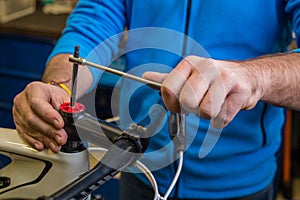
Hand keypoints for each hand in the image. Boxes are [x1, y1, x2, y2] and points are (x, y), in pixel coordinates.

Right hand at [12, 81, 69, 151]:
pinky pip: (24, 134)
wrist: (48, 97)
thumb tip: (72, 115)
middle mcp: (22, 100)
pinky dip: (34, 141)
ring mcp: (18, 112)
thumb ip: (67, 106)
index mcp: (34, 90)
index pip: (38, 103)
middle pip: (32, 118)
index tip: (60, 124)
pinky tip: (42, 145)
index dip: (49, 115)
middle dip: (49, 130)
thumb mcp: (63, 97)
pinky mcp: (18, 123)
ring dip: (44, 138)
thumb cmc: (55, 96)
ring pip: (29, 128)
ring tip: (56, 144)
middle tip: (61, 137)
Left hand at [143, 55, 262, 127]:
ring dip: (209, 114)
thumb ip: (168, 79)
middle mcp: (206, 67)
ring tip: (215, 103)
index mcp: (189, 64)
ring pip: (206, 112)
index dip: (170, 103)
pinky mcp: (241, 92)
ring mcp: (225, 78)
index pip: (168, 89)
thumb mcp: (189, 75)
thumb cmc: (213, 79)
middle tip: (200, 102)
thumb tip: (145, 77)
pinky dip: (222, 119)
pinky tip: (226, 106)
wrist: (248, 77)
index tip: (178, 105)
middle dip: (192, 109)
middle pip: (187, 102)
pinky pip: (222, 119)